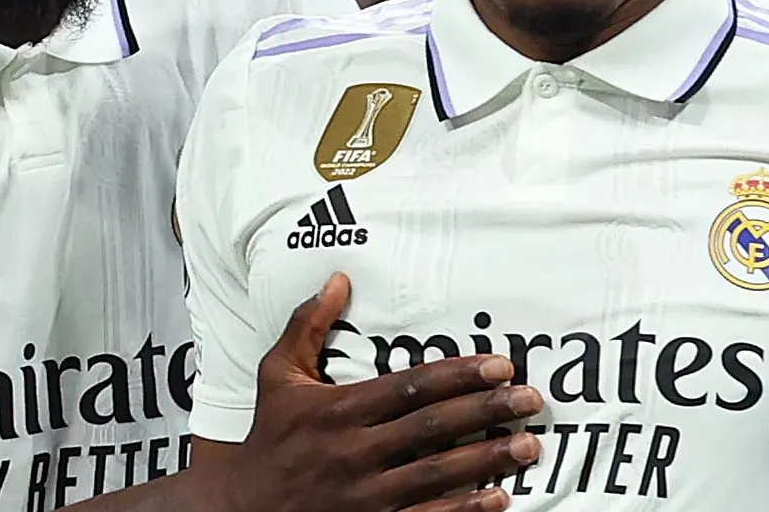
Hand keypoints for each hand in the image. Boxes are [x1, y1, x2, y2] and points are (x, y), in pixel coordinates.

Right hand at [214, 273, 544, 511]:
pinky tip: (498, 499)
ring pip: (437, 473)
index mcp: (338, 411)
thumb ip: (307, 326)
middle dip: (485, 412)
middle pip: (433, 427)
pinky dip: (464, 510)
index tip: (498, 366)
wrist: (240, 508)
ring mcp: (365, 495)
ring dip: (487, 459)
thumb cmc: (266, 442)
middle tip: (528, 399)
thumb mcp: (277, 376)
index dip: (458, 375)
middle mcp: (355, 452)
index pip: (410, 387)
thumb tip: (337, 280)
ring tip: (527, 444)